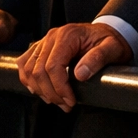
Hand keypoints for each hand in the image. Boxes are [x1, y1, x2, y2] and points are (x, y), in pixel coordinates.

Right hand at [15, 22, 130, 110]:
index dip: (59, 88)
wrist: (107, 32)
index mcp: (68, 35)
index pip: (53, 66)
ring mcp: (44, 42)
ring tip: (56, 100)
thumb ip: (98, 58)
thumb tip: (80, 74)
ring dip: (40, 90)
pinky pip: (24, 64)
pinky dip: (28, 80)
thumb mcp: (112, 48)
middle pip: (38, 70)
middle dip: (51, 93)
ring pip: (29, 69)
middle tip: (66, 105)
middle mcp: (52, 37)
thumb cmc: (109, 40)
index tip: (70, 100)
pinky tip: (39, 90)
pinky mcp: (40, 48)